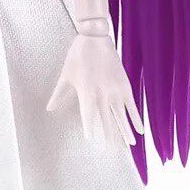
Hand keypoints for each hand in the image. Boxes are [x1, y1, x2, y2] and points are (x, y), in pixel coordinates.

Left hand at [46, 34, 145, 150]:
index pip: (88, 115)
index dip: (90, 128)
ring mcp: (115, 90)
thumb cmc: (77, 56)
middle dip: (110, 136)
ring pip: (121, 115)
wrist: (95, 38)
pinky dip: (136, 117)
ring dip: (126, 131)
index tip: (91, 141)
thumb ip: (59, 94)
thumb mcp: (65, 75)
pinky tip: (140, 130)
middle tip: (113, 151)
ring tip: (130, 146)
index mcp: (86, 92)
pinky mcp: (125, 85)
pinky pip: (132, 105)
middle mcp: (102, 93)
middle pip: (107, 119)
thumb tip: (49, 108)